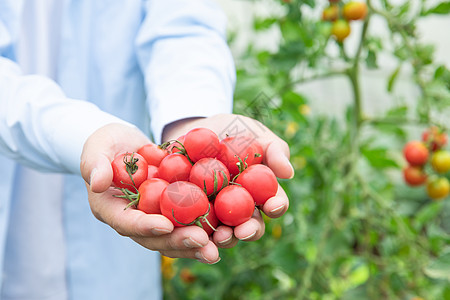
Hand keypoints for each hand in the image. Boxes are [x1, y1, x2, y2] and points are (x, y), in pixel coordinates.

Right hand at [80, 123, 219, 263]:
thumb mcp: (97, 147)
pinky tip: (226, 233)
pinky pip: (188, 224)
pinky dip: (206, 229)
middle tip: (202, 243)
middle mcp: (133, 220)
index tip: (166, 225)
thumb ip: (94, 164)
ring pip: (174, 237)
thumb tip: (98, 183)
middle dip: (178, 242)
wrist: (125, 144)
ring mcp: (154, 218)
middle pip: (155, 238)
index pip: (127, 223)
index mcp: (111, 210)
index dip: (145, 226)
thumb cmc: (106, 143)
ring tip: (217, 249)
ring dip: (196, 245)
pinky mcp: (171, 212)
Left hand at [162, 114, 293, 247]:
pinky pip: (194, 226)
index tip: (273, 205)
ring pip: (225, 233)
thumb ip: (274, 151)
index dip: (276, 206)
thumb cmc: (235, 131)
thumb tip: (288, 173)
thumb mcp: (257, 134)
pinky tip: (191, 231)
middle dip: (249, 231)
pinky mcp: (193, 214)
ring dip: (224, 238)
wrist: (197, 130)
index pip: (274, 203)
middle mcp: (242, 209)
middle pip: (251, 226)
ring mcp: (218, 214)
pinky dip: (194, 231)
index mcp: (262, 193)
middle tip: (243, 231)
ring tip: (219, 237)